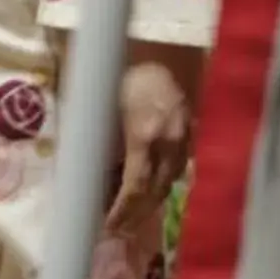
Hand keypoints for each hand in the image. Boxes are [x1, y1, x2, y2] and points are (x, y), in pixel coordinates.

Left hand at [109, 42, 200, 229]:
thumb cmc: (120, 73)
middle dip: (137, 215)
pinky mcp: (192, 133)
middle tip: (117, 230)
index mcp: (144, 134)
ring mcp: (186, 137)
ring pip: (171, 182)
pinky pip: (179, 167)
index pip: (135, 186)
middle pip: (157, 191)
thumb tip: (87, 178)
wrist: (157, 47)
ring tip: (131, 217)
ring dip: (151, 202)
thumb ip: (99, 143)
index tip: (106, 228)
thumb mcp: (101, 107)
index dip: (122, 211)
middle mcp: (170, 141)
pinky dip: (164, 182)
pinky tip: (150, 191)